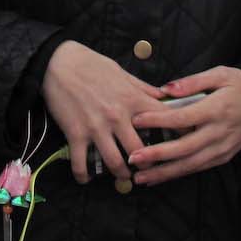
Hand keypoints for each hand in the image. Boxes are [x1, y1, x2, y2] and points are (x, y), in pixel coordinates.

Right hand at [40, 41, 163, 184]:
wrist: (57, 62)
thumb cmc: (90, 63)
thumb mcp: (121, 71)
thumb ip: (142, 87)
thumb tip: (163, 95)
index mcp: (131, 98)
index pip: (162, 119)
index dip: (177, 132)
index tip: (183, 142)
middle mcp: (117, 116)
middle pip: (140, 150)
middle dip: (147, 164)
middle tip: (149, 169)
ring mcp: (96, 127)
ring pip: (115, 163)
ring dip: (121, 174)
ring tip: (124, 177)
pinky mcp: (75, 134)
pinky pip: (81, 164)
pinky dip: (84, 176)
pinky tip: (86, 179)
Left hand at [127, 67, 240, 186]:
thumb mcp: (220, 74)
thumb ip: (192, 82)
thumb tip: (166, 88)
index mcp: (216, 110)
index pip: (182, 118)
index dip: (158, 120)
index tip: (137, 120)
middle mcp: (218, 133)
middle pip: (183, 148)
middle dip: (156, 155)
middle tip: (133, 158)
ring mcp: (221, 148)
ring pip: (189, 164)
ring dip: (164, 172)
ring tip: (140, 177)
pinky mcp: (223, 157)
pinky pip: (197, 168)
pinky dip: (177, 174)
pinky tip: (159, 177)